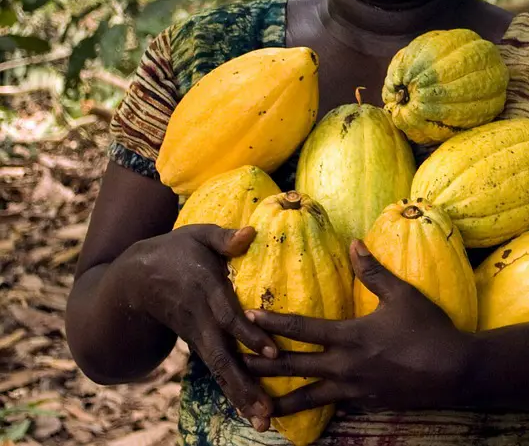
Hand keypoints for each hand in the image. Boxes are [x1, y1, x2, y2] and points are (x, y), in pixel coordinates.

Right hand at [121, 225, 276, 430]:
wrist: (132, 281)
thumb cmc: (174, 250)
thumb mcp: (196, 235)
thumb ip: (224, 237)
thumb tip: (251, 232)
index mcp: (204, 291)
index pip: (228, 316)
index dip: (249, 334)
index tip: (271, 352)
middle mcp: (201, 320)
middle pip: (223, 357)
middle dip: (244, 384)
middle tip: (265, 410)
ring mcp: (197, 336)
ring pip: (220, 370)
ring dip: (240, 396)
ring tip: (262, 421)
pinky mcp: (198, 344)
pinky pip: (217, 370)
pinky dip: (233, 390)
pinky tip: (251, 411)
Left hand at [243, 241, 470, 416]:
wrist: (454, 371)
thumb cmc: (429, 329)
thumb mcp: (403, 295)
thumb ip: (374, 271)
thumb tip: (354, 243)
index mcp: (350, 336)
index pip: (302, 328)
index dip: (273, 322)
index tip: (247, 317)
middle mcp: (345, 366)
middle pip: (294, 366)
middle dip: (262, 364)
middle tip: (234, 363)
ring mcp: (354, 389)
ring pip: (307, 397)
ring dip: (279, 400)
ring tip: (256, 405)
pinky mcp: (366, 403)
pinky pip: (332, 407)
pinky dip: (313, 410)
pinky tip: (302, 413)